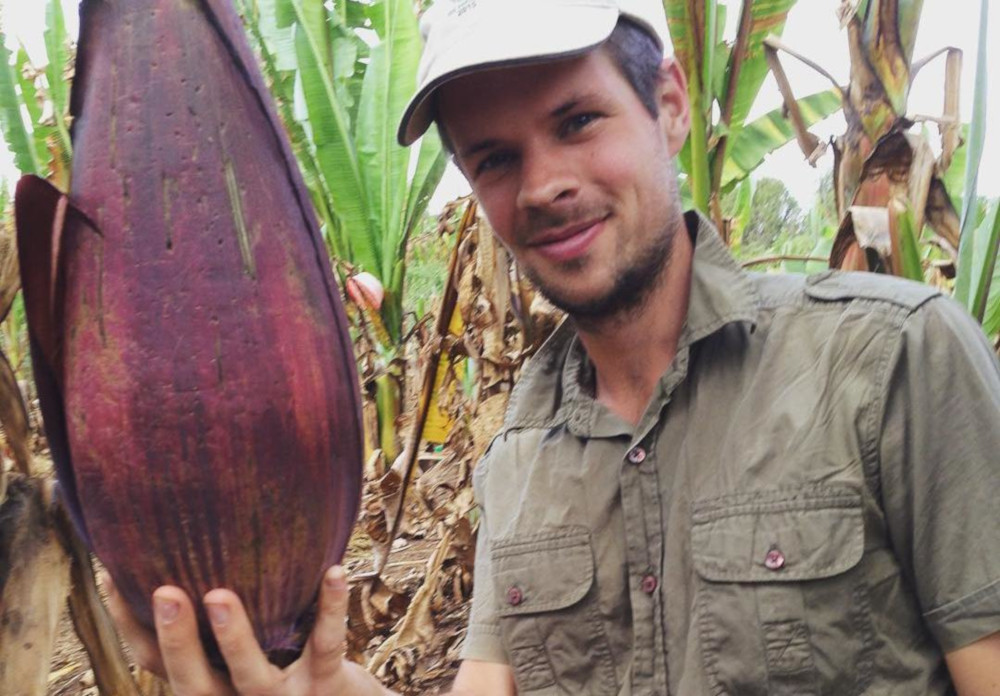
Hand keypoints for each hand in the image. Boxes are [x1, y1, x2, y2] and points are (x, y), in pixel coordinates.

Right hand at [103, 566, 388, 694]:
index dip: (130, 625)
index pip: (156, 664)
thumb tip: (187, 539)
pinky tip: (335, 572)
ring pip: (251, 676)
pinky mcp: (327, 685)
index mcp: (211, 687)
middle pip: (194, 684)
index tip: (111, 574)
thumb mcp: (250, 647)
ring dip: (235, 638)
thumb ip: (219, 613)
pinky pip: (326, 646)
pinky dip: (330, 608)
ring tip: (219, 596)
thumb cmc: (290, 662)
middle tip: (163, 591)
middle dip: (177, 640)